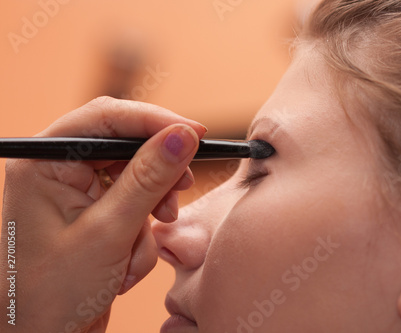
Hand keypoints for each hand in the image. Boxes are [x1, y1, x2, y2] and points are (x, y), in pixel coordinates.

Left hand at [0, 97, 205, 332]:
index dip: (156, 120)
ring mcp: (79, 191)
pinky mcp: (96, 212)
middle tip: (178, 195)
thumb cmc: (55, 293)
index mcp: (45, 161)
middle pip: (127, 145)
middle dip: (156, 175)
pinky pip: (136, 204)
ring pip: (138, 177)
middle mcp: (60, 169)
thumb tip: (184, 135)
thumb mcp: (109, 232)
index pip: (107, 118)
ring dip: (149, 212)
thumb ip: (149, 178)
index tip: (197, 134)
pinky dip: (141, 233)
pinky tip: (125, 263)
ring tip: (140, 246)